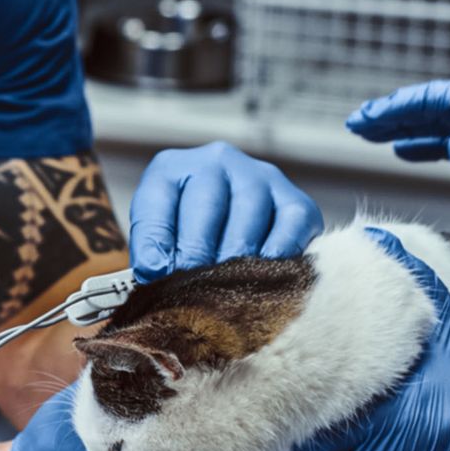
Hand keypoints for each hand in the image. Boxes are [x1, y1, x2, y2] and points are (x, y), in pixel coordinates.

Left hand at [127, 142, 322, 282]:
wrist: (233, 238)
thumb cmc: (184, 245)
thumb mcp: (158, 243)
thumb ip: (152, 253)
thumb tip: (156, 273)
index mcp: (172, 169)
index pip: (158, 196)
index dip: (154, 238)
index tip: (153, 272)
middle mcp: (218, 161)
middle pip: (207, 201)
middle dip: (196, 250)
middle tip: (192, 288)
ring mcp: (261, 177)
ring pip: (249, 211)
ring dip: (235, 256)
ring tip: (224, 289)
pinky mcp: (297, 202)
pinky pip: (291, 224)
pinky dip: (278, 254)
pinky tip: (263, 278)